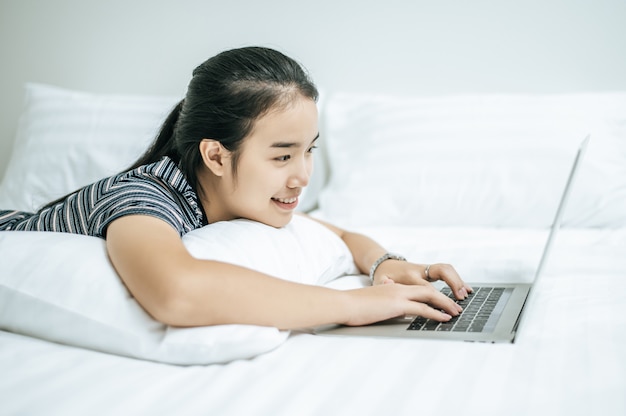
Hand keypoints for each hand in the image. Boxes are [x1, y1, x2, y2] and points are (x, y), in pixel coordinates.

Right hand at [342, 282, 463, 325]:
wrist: (344, 303)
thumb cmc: (353, 304)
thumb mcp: (372, 300)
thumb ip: (382, 298)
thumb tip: (387, 303)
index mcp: (392, 286)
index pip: (417, 289)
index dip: (432, 295)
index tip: (441, 302)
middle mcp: (398, 288)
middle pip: (428, 290)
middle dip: (444, 298)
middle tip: (456, 306)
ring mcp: (399, 295)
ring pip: (430, 297)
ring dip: (445, 305)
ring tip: (456, 312)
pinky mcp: (397, 305)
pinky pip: (423, 308)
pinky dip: (436, 313)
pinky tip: (444, 318)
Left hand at [373, 260, 472, 299]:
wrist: (384, 265)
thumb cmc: (383, 276)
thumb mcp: (380, 282)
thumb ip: (384, 284)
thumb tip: (387, 283)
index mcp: (409, 275)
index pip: (427, 287)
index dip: (438, 298)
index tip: (446, 309)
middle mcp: (420, 270)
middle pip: (442, 272)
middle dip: (454, 285)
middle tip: (460, 300)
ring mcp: (426, 268)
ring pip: (446, 269)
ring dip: (458, 280)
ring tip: (465, 295)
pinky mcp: (430, 270)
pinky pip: (447, 271)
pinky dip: (458, 279)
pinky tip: (467, 289)